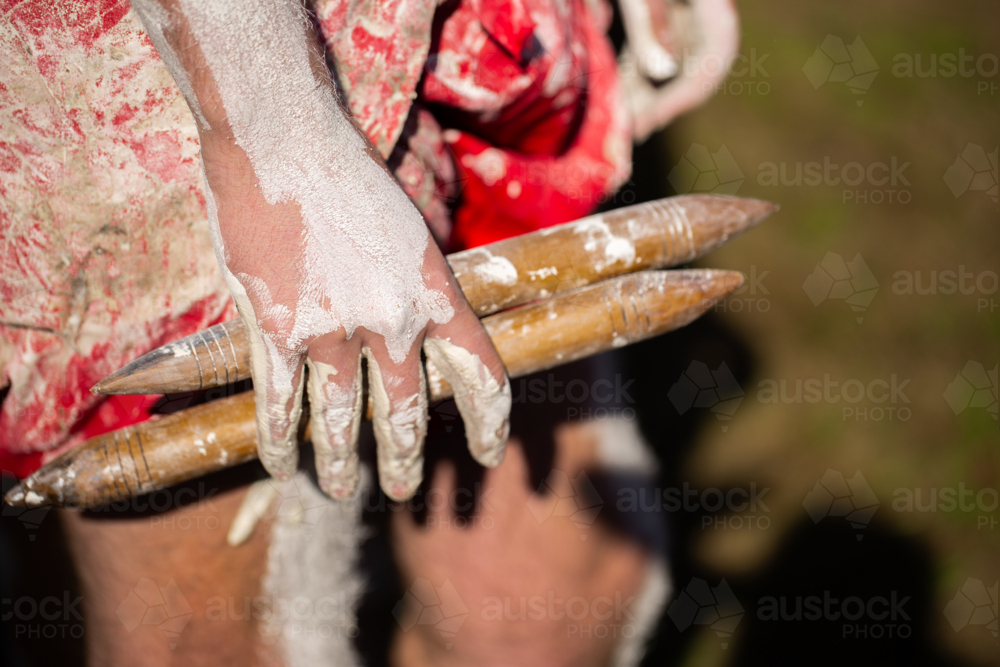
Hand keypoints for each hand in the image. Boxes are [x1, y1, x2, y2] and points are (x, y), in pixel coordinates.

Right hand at [133, 0, 510, 499]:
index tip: (487, 456)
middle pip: (406, 415)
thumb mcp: (411, 235)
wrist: (286, 139)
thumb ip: (421, 293)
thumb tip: (425, 342)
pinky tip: (284, 465)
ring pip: (342, 422)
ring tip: (340, 490)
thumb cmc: (350, 180)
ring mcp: (334, 329)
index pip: (482, 377)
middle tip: (401, 492)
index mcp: (437, 294)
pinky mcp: (277, 329)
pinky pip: (280, 405)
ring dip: (340, 466)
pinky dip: (280, 443)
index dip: (489, 426)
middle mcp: (394, 320)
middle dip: (403, 463)